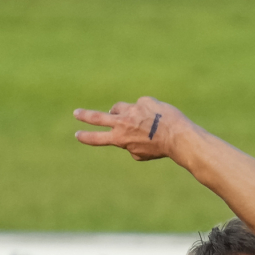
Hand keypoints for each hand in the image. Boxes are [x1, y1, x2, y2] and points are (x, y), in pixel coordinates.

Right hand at [73, 96, 192, 161]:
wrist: (178, 136)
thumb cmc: (160, 149)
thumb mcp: (140, 153)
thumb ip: (128, 144)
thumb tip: (126, 133)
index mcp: (120, 139)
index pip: (97, 138)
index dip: (86, 137)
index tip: (77, 134)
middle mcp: (123, 123)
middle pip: (97, 117)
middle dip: (85, 116)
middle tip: (77, 113)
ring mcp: (132, 110)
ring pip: (119, 108)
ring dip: (120, 113)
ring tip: (132, 120)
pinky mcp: (144, 101)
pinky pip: (141, 105)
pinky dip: (145, 111)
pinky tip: (157, 118)